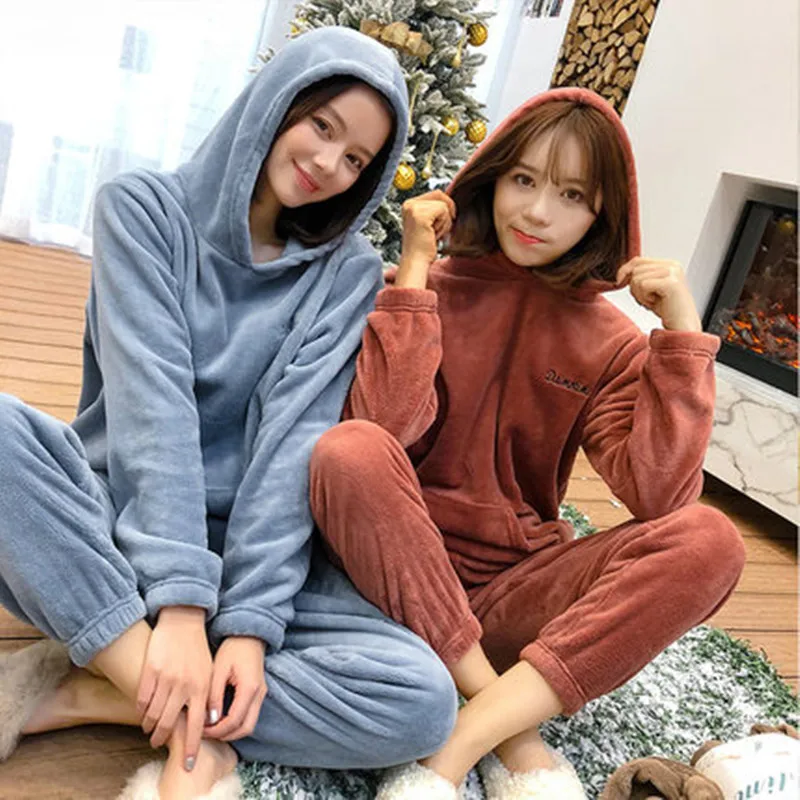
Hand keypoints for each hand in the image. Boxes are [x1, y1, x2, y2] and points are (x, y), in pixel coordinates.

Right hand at [137, 606, 211, 769]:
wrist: (183, 620)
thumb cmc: (197, 649)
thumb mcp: (209, 671)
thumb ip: (207, 696)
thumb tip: (208, 722)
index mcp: (202, 687)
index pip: (197, 725)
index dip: (192, 747)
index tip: (189, 764)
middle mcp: (184, 686)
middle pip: (169, 724)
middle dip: (161, 738)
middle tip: (157, 744)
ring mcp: (166, 679)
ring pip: (153, 715)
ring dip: (149, 727)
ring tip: (149, 731)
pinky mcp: (150, 671)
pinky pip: (142, 700)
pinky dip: (141, 711)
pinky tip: (143, 714)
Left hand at [204, 636, 266, 741]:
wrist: (249, 636)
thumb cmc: (232, 649)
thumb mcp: (219, 670)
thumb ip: (214, 696)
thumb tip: (209, 720)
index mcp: (249, 688)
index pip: (234, 720)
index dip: (217, 730)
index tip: (201, 731)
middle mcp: (259, 694)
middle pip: (246, 728)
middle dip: (226, 736)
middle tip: (206, 734)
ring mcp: (261, 695)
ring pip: (249, 725)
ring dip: (231, 731)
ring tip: (212, 728)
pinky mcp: (259, 694)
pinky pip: (250, 716)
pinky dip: (236, 723)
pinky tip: (220, 719)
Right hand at [396, 190, 456, 288]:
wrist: (416, 262)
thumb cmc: (422, 247)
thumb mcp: (429, 223)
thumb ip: (435, 210)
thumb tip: (449, 201)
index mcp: (409, 205)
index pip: (435, 193)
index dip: (445, 205)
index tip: (445, 220)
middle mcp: (409, 204)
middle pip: (440, 195)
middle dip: (446, 212)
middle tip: (440, 229)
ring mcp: (414, 208)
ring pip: (443, 204)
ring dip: (444, 222)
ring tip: (433, 234)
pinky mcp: (421, 215)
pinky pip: (443, 211)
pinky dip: (443, 225)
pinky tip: (434, 235)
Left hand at [617, 258, 701, 331]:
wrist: (681, 326)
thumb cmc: (667, 309)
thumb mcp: (650, 289)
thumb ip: (640, 276)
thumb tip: (622, 273)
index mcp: (669, 264)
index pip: (638, 260)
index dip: (625, 271)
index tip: (620, 282)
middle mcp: (672, 265)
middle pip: (636, 269)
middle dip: (635, 287)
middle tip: (648, 299)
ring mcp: (673, 273)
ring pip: (637, 278)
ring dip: (640, 294)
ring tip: (654, 301)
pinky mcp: (671, 283)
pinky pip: (643, 285)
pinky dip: (644, 298)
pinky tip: (656, 303)